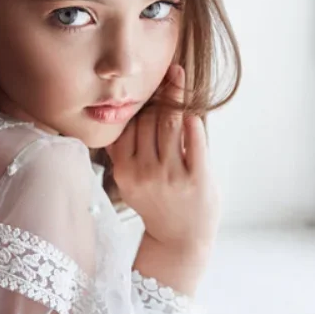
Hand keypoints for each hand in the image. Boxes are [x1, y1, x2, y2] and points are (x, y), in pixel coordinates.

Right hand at [107, 64, 219, 250]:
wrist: (179, 239)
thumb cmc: (156, 205)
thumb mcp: (130, 184)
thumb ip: (124, 155)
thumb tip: (117, 119)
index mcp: (125, 173)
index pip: (127, 127)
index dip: (136, 105)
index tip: (143, 86)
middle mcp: (144, 173)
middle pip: (147, 121)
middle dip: (156, 96)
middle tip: (164, 74)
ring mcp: (171, 175)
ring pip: (169, 122)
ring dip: (175, 95)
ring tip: (178, 75)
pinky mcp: (196, 177)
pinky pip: (194, 136)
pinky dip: (193, 117)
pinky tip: (192, 105)